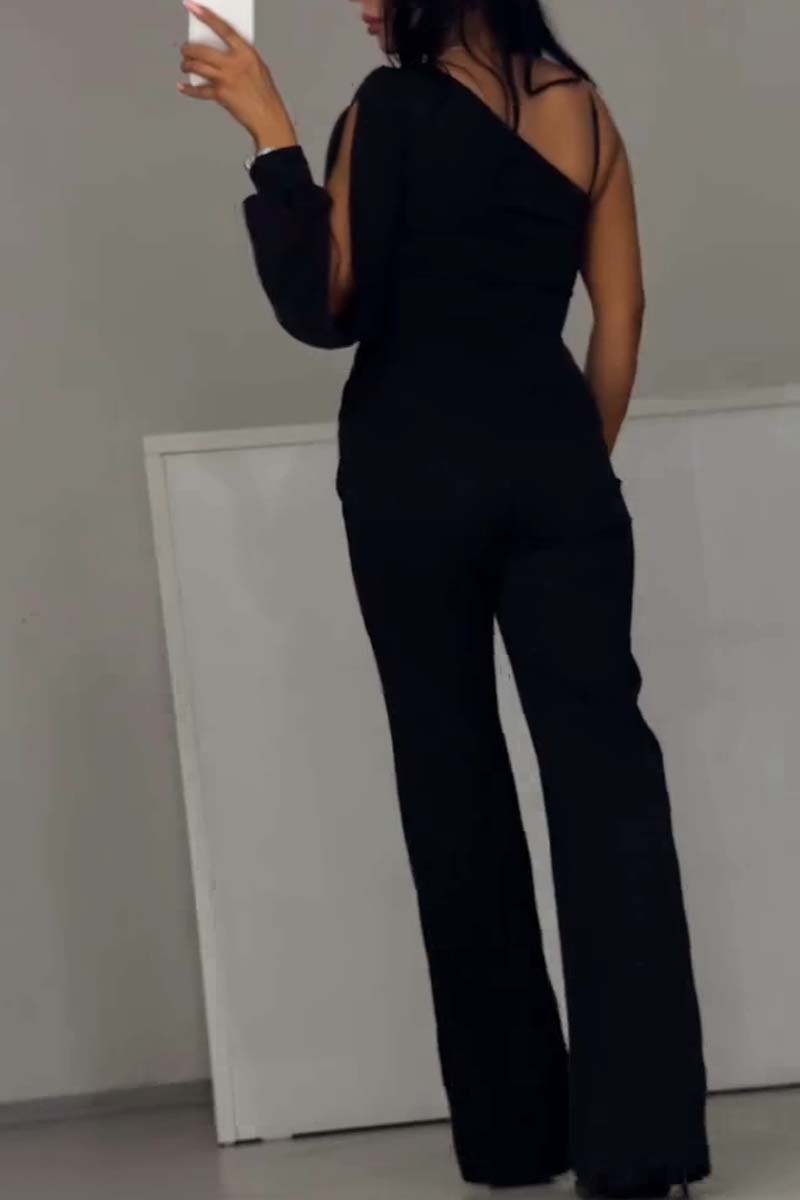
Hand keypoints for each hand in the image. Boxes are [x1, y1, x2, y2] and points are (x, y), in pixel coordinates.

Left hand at [178, 2, 297, 149]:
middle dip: (189, 49)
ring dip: (187, 65)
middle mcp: (235, 64)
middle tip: (185, 50)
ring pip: (197, 67)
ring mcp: (226, 79)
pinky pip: (199, 90)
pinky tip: (182, 87)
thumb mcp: (257, 67)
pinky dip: (188, 90)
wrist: (268, 117)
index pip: (223, 29)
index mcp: (246, 53)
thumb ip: (239, 56)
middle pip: (203, 50)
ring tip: (185, 66)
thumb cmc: (264, 93)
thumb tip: (217, 49)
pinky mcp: (221, 95)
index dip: (206, 16)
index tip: (192, 7)